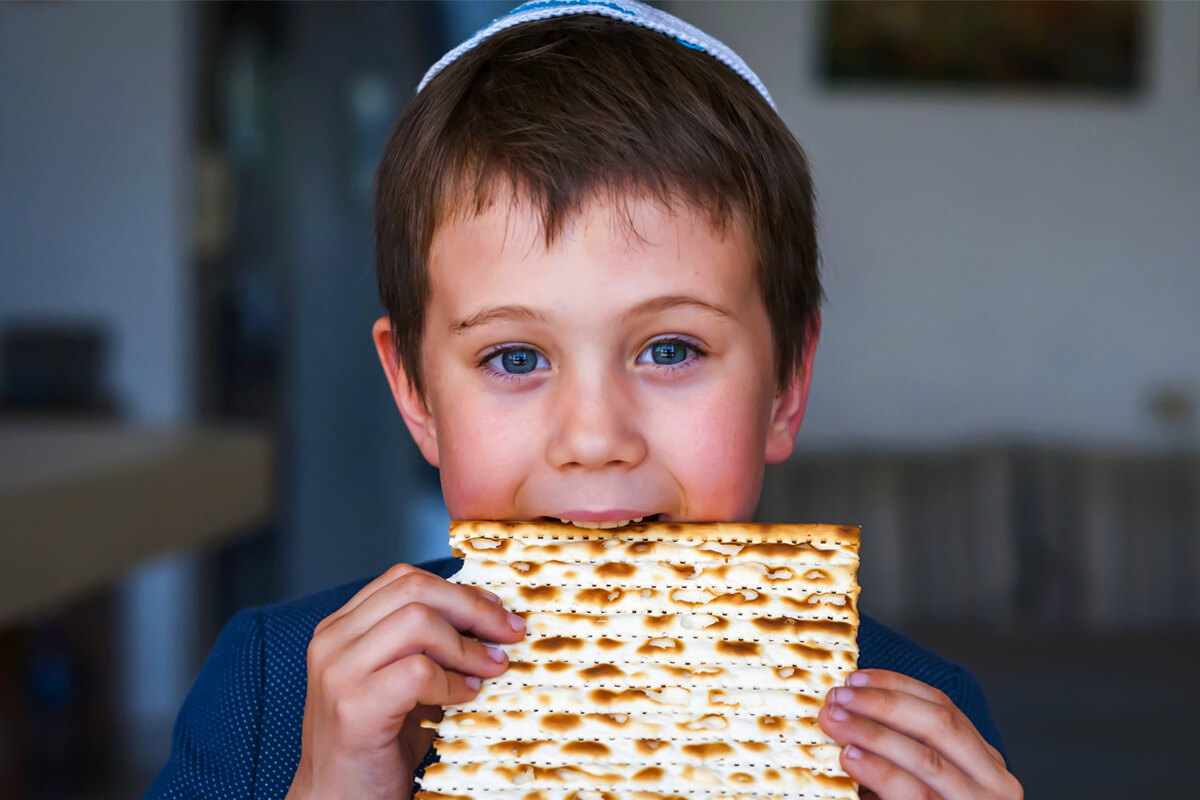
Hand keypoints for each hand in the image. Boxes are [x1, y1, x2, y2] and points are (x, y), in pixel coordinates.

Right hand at [284, 564, 525, 799]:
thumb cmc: (376, 744)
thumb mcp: (401, 681)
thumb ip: (428, 646)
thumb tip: (489, 618)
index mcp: (341, 628)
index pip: (403, 579)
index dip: (458, 589)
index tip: (495, 608)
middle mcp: (333, 642)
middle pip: (414, 590)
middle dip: (473, 607)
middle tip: (509, 632)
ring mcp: (339, 672)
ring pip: (418, 622)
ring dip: (466, 646)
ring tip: (490, 669)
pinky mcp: (354, 707)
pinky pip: (419, 671)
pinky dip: (452, 682)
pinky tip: (464, 697)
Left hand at [817, 669, 1022, 799]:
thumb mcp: (920, 781)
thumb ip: (898, 749)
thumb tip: (844, 706)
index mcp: (986, 765)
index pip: (944, 708)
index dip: (897, 686)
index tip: (854, 677)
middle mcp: (994, 787)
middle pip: (938, 726)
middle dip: (882, 705)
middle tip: (836, 697)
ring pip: (926, 759)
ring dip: (872, 733)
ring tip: (832, 720)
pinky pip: (914, 794)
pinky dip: (880, 771)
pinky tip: (849, 757)